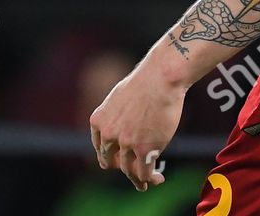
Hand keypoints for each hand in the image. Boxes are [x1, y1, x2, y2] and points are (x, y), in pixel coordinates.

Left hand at [89, 61, 184, 191]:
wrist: (162, 76)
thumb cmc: (147, 81)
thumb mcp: (119, 97)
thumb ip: (116, 115)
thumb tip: (125, 125)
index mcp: (98, 121)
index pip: (101, 148)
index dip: (112, 156)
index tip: (122, 159)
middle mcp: (108, 134)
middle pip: (112, 161)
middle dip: (123, 167)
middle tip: (135, 170)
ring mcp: (126, 143)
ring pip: (129, 170)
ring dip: (138, 178)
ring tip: (148, 182)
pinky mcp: (145, 148)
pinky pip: (144, 172)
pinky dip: (149, 179)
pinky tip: (157, 179)